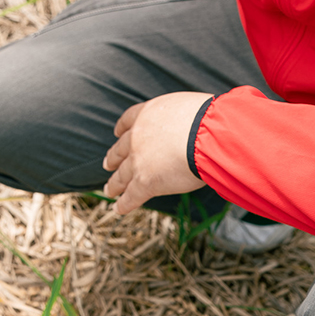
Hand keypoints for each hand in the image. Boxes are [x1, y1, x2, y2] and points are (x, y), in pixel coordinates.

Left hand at [102, 92, 211, 214]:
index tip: (118, 133)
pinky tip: (119, 208)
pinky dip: (124, 204)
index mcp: (147, 114)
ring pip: (122, 175)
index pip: (128, 119)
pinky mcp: (146, 182)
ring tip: (109, 190)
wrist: (205, 136)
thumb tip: (192, 125)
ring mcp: (138, 160)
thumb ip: (179, 117)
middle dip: (114, 158)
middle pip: (120, 149)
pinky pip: (131, 196)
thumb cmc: (206, 119)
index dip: (122, 128)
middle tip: (108, 164)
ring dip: (115, 184)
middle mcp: (137, 136)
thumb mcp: (188, 107)